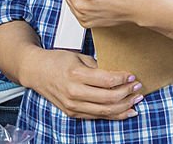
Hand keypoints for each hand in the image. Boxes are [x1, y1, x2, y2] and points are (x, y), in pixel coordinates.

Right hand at [19, 46, 142, 119]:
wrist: (35, 71)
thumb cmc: (55, 61)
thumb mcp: (77, 57)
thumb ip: (97, 67)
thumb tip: (118, 75)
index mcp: (75, 74)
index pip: (107, 80)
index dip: (123, 78)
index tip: (132, 76)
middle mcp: (74, 92)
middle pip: (109, 98)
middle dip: (128, 93)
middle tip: (137, 87)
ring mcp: (73, 105)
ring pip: (106, 111)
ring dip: (125, 106)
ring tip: (136, 99)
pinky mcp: (72, 113)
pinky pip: (98, 116)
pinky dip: (115, 115)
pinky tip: (126, 110)